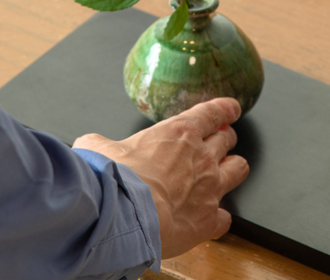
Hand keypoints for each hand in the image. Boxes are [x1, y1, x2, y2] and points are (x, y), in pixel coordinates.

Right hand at [73, 99, 248, 258]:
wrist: (124, 216)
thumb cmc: (112, 179)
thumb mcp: (97, 148)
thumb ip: (101, 143)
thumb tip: (90, 144)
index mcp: (179, 132)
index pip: (213, 112)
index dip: (225, 109)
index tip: (231, 109)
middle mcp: (202, 156)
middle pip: (228, 139)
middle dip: (224, 140)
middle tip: (216, 145)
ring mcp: (210, 187)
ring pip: (238, 169)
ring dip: (232, 169)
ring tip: (222, 174)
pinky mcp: (209, 219)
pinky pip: (226, 216)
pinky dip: (218, 217)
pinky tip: (208, 218)